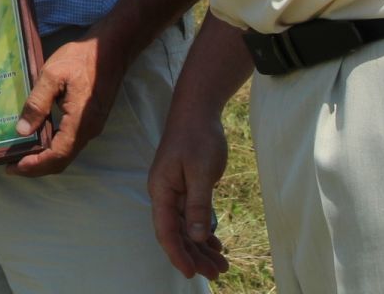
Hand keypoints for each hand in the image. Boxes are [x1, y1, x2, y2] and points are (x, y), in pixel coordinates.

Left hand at [8, 33, 124, 176]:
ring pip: (67, 153)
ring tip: (21, 154)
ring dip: (44, 158)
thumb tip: (22, 131)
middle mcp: (88, 131)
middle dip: (36, 167)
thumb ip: (37, 103)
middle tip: (11, 165)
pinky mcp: (91, 120)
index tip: (12, 167)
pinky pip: (71, 142)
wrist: (110, 49)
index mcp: (79, 122)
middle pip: (61, 160)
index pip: (56, 156)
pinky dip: (53, 148)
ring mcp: (92, 126)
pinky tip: (39, 138)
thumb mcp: (52, 74)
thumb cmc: (81, 58)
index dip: (34, 166)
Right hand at [148, 97, 230, 278]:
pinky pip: (193, 217)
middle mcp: (165, 195)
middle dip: (194, 255)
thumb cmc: (197, 136)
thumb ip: (198, 204)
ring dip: (201, 247)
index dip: (177, 253)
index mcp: (162, 190)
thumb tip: (198, 236)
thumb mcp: (200, 171)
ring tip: (221, 266)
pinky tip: (216, 245)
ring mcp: (175, 192)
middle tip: (216, 273)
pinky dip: (204, 232)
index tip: (191, 272)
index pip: (166, 230)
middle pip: (176, 233)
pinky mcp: (187, 188)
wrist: (197, 110)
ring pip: (186, 228)